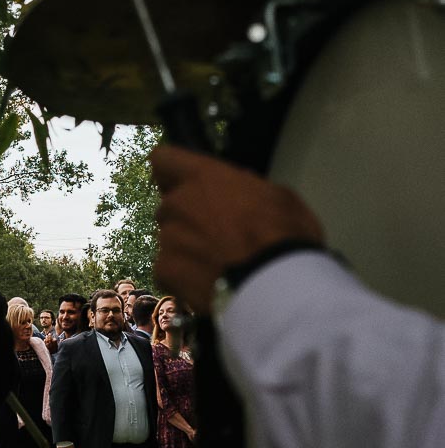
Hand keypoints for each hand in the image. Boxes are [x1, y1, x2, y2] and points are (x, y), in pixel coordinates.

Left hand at [150, 145, 323, 313]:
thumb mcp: (279, 198)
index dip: (172, 171)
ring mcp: (166, 239)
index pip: (164, 159)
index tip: (183, 182)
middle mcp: (177, 205)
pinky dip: (183, 277)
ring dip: (186, 248)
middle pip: (171, 206)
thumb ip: (246, 188)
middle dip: (187, 217)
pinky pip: (169, 270)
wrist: (273, 288)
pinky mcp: (163, 271)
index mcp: (203, 179)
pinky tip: (208, 285)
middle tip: (217, 235)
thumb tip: (237, 188)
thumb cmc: (285, 235)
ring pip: (170, 240)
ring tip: (217, 266)